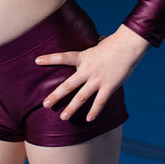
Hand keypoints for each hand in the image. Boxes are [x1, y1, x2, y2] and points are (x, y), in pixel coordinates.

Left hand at [35, 25, 149, 121]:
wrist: (128, 46)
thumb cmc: (113, 44)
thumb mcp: (97, 46)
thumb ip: (90, 53)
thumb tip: (90, 49)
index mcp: (83, 57)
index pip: (63, 57)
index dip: (50, 59)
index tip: (36, 60)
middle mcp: (87, 69)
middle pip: (68, 85)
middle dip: (56, 96)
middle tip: (45, 104)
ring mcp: (97, 79)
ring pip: (81, 97)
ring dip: (72, 108)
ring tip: (63, 117)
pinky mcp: (109, 86)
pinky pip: (100, 102)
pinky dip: (94, 111)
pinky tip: (89, 119)